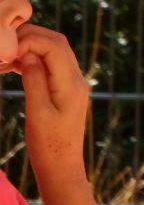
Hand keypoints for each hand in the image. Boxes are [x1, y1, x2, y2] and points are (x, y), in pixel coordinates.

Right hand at [15, 25, 90, 178]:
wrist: (62, 167)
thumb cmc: (48, 145)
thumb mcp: (38, 112)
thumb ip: (35, 80)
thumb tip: (30, 53)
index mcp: (72, 82)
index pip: (55, 46)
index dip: (30, 40)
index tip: (6, 49)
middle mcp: (76, 78)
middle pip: (57, 43)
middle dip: (31, 37)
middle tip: (3, 43)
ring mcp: (72, 83)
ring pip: (54, 52)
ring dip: (30, 47)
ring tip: (4, 54)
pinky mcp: (64, 90)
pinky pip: (50, 66)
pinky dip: (32, 60)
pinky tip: (13, 66)